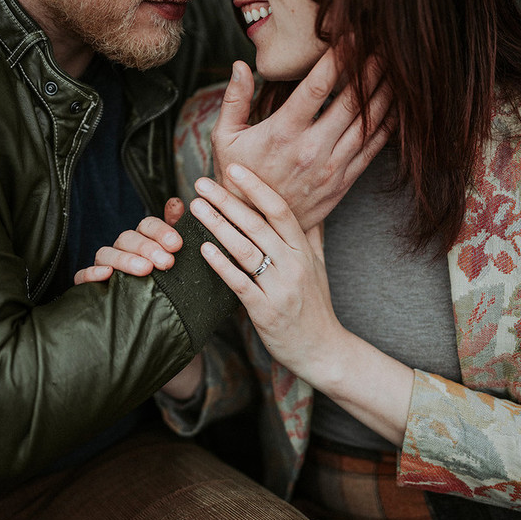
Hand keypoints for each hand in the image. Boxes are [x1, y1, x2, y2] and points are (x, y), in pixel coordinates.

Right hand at [73, 197, 184, 284]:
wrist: (141, 312)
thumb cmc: (160, 274)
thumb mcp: (171, 252)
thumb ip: (174, 227)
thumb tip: (175, 203)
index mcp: (142, 238)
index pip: (147, 225)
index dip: (161, 231)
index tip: (176, 244)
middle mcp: (121, 248)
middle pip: (127, 238)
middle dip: (148, 248)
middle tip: (166, 262)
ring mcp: (104, 263)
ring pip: (107, 254)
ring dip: (125, 260)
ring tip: (145, 270)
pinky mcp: (89, 282)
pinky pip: (82, 275)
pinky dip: (91, 273)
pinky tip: (107, 274)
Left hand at [189, 171, 339, 383]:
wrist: (324, 351)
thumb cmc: (317, 306)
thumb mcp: (319, 266)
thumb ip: (311, 235)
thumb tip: (308, 207)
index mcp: (303, 250)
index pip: (279, 209)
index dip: (256, 187)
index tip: (233, 168)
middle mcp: (293, 264)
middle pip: (257, 225)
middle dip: (227, 201)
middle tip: (201, 182)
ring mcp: (280, 288)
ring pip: (245, 250)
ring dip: (218, 226)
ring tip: (196, 208)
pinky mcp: (265, 311)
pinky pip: (240, 284)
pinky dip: (221, 265)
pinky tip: (203, 249)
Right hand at [211, 51, 392, 231]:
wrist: (256, 227)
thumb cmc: (238, 177)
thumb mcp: (225, 138)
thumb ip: (234, 100)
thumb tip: (240, 65)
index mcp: (283, 133)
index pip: (317, 86)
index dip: (339, 57)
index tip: (353, 35)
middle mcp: (311, 149)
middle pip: (351, 102)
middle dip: (371, 70)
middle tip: (387, 45)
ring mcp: (330, 167)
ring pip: (367, 125)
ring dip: (385, 94)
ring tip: (399, 69)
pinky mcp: (342, 182)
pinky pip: (372, 150)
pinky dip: (388, 126)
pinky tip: (398, 106)